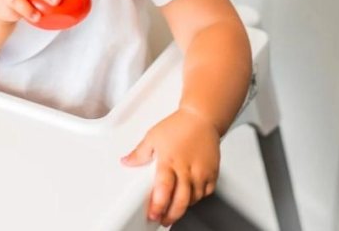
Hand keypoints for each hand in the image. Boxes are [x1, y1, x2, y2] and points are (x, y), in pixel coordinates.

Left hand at [120, 108, 220, 225]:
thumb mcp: (153, 137)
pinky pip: (206, 193)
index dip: (158, 204)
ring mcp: (201, 172)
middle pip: (181, 200)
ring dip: (183, 207)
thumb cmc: (178, 126)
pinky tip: (189, 196)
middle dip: (171, 214)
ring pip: (193, 199)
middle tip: (162, 219)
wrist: (201, 118)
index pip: (164, 187)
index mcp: (169, 160)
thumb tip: (126, 162)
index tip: (153, 213)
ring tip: (173, 208)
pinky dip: (197, 198)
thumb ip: (139, 153)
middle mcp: (187, 168)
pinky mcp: (212, 173)